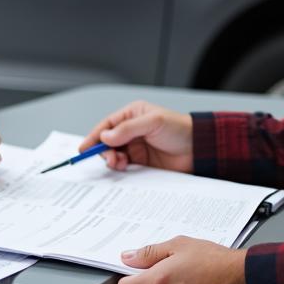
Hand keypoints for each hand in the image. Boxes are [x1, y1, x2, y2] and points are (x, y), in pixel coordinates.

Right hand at [78, 100, 193, 172]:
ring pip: (115, 155)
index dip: (94, 136)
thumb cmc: (180, 129)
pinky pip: (125, 166)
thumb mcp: (153, 122)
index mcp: (132, 115)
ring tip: (119, 163)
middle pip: (108, 141)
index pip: (108, 125)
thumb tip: (105, 136)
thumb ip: (128, 129)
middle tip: (109, 158)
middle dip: (104, 150)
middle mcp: (132, 131)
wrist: (199, 149)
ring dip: (113, 160)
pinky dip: (121, 168)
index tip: (84, 148)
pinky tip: (125, 168)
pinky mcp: (142, 163)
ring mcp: (137, 147)